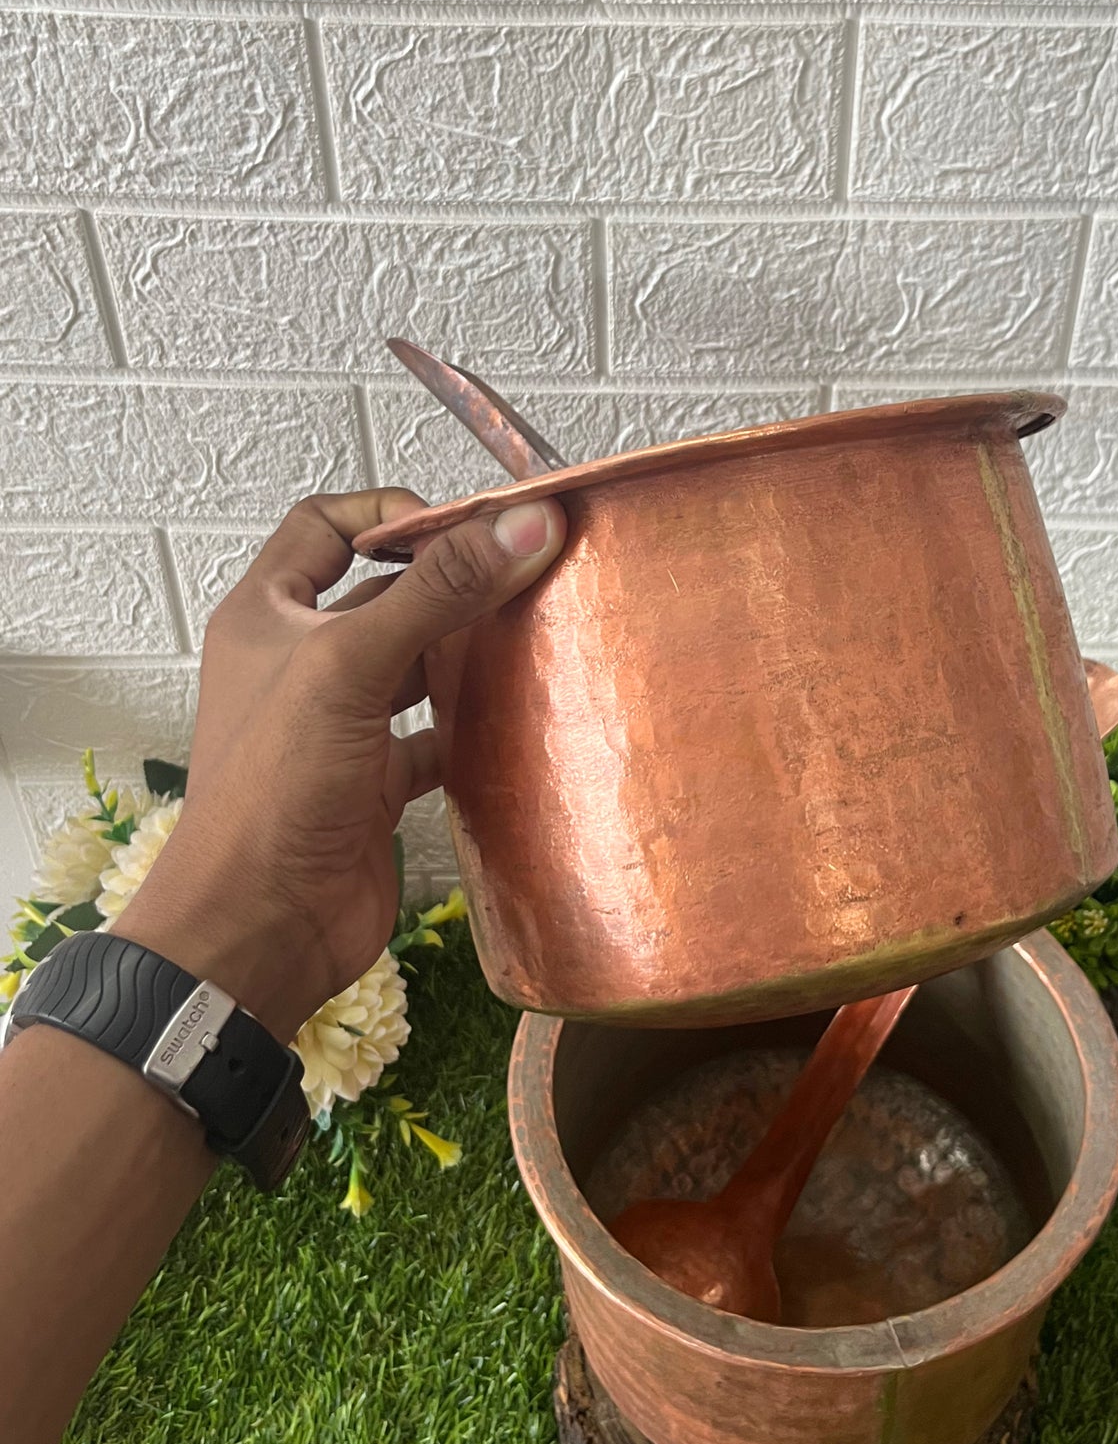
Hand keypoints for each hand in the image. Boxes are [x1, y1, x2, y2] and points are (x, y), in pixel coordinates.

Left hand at [112, 489, 564, 1040]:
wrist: (258, 928)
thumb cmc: (276, 789)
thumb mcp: (350, 667)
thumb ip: (438, 592)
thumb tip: (526, 523)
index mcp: (268, 615)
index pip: (325, 526)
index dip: (390, 515)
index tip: (465, 527)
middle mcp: (301, 662)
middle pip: (382, 592)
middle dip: (449, 580)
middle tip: (525, 574)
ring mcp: (338, 724)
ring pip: (413, 664)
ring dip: (466, 649)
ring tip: (534, 633)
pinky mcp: (373, 782)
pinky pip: (432, 736)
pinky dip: (472, 724)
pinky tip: (518, 717)